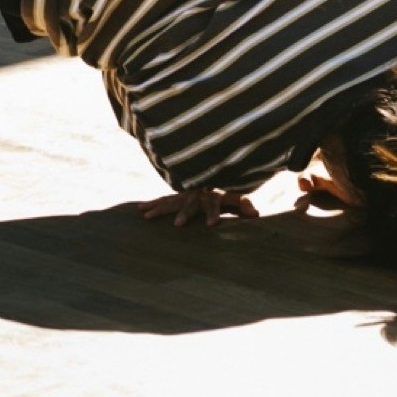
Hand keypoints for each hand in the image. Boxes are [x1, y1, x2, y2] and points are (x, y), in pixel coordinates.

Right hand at [139, 186, 257, 227]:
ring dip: (159, 208)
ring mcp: (184, 193)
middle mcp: (196, 193)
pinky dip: (152, 203)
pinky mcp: (176, 196)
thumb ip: (244, 203)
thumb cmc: (225, 188)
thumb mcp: (237, 195)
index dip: (214, 213)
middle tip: (178, 225)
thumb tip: (256, 214)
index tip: (212, 225)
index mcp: (212, 193)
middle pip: (189, 203)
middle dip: (184, 213)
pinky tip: (139, 209)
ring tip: (146, 216)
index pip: (214, 203)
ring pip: (171, 200)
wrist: (209, 170)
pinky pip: (163, 199)